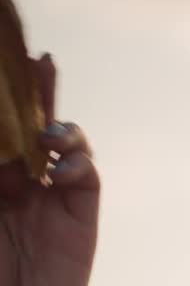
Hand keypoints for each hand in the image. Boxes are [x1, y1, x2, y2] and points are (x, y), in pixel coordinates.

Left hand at [0, 53, 99, 285]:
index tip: (6, 59)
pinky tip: (67, 162)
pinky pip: (85, 182)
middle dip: (32, 94)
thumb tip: (3, 143)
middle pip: (24, 128)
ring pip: (59, 148)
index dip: (2, 97)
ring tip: (50, 124)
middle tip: (37, 60)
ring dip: (58, 126)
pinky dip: (81, 163)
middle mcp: (9, 189)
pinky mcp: (77, 227)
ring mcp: (46, 206)